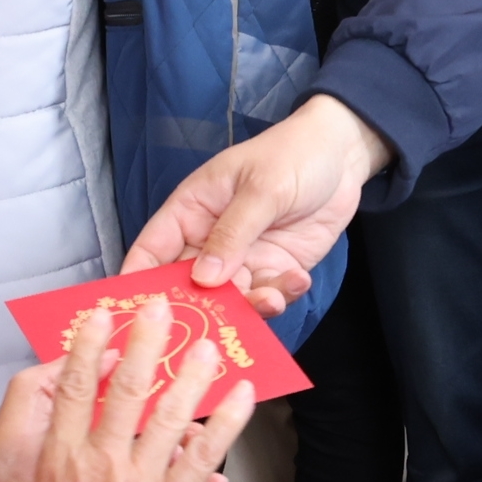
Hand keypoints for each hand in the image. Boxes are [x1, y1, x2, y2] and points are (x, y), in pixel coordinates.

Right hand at [0, 301, 250, 481]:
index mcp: (57, 466)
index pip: (72, 392)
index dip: (85, 348)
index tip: (97, 316)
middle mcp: (103, 466)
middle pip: (127, 389)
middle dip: (145, 342)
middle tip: (158, 308)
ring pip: (171, 416)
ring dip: (190, 375)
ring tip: (208, 342)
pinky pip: (204, 456)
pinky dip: (226, 425)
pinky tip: (244, 397)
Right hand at [119, 92, 388, 314]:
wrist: (342, 154)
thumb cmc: (292, 154)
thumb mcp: (261, 188)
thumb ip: (233, 232)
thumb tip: (204, 279)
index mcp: (190, 211)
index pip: (152, 251)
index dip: (139, 283)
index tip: (140, 316)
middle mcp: (208, 241)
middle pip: (187, 288)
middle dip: (198, 310)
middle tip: (216, 326)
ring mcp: (242, 259)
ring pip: (230, 300)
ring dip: (248, 307)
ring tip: (272, 298)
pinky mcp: (273, 270)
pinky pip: (267, 296)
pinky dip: (281, 296)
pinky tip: (298, 279)